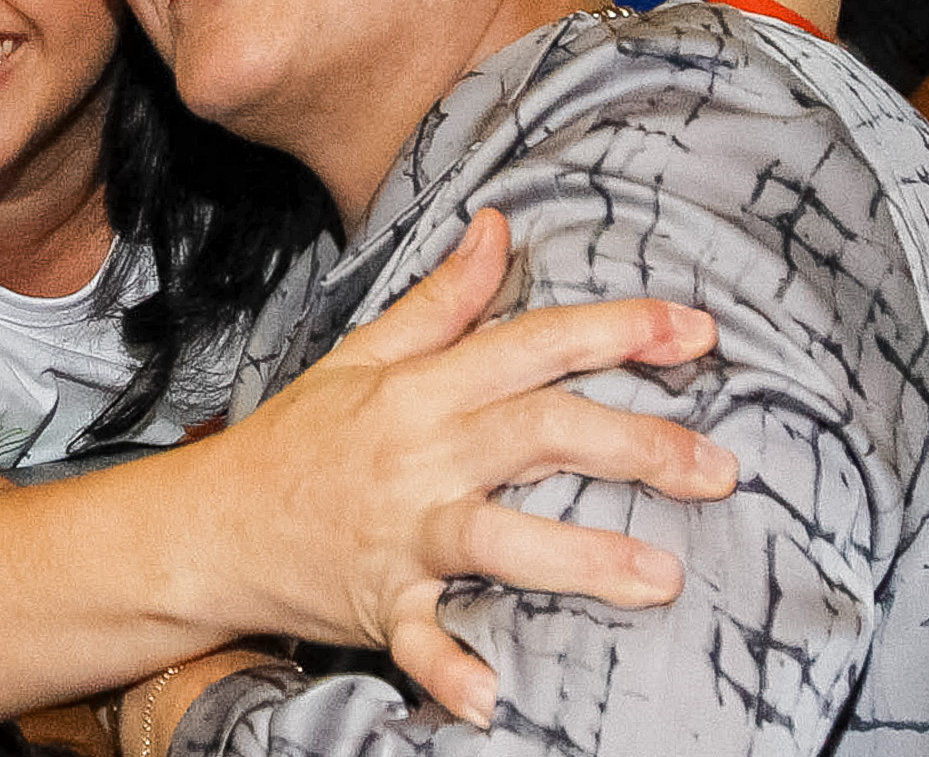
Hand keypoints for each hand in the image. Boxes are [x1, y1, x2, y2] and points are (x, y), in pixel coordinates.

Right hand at [193, 209, 733, 727]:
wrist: (207, 526)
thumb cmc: (295, 443)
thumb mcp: (360, 357)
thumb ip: (440, 301)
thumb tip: (497, 228)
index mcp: (419, 389)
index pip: (530, 344)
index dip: (617, 330)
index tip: (696, 330)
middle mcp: (417, 454)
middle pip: (537, 432)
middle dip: (636, 446)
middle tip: (721, 470)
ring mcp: (399, 531)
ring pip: (497, 536)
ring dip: (580, 557)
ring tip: (662, 579)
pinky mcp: (379, 601)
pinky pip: (418, 638)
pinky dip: (450, 669)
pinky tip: (495, 699)